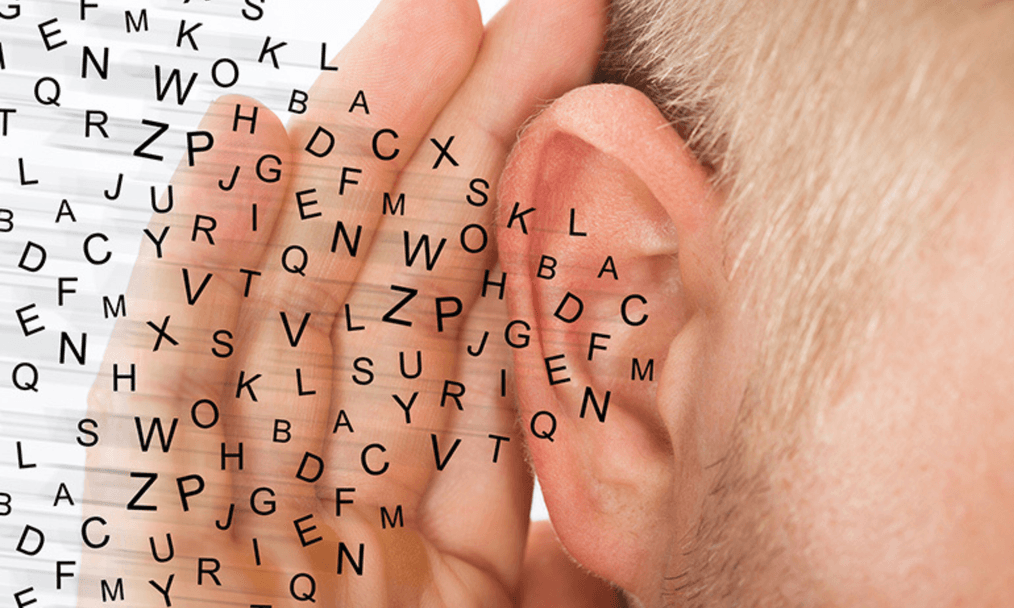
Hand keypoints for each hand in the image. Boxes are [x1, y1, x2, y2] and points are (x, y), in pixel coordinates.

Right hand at [80, 0, 613, 604]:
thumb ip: (589, 547)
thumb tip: (649, 404)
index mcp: (439, 559)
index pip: (490, 365)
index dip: (541, 228)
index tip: (594, 117)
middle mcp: (338, 520)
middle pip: (397, 306)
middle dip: (466, 153)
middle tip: (543, 18)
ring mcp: (244, 525)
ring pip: (297, 310)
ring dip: (349, 159)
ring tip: (428, 20)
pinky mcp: (146, 547)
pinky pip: (171, 391)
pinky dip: (196, 261)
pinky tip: (244, 139)